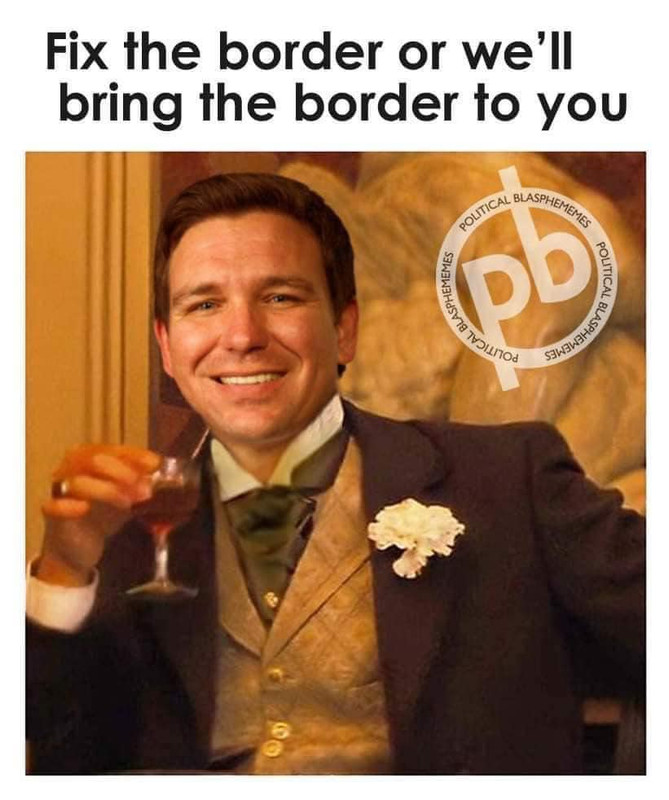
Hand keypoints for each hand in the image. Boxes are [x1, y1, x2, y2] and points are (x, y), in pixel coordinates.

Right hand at [37, 445, 161, 586]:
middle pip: (94, 459)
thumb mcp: (127, 495)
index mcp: (90, 457)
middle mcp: (72, 467)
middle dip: (123, 472)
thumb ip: (141, 483)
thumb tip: (163, 474)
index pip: (112, 449)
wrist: (80, 546)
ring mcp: (60, 489)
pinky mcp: (51, 513)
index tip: (154, 464)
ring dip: (107, 490)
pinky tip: (84, 508)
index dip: (134, 455)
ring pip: (78, 481)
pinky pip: (54, 505)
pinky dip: (69, 505)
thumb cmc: (104, 513)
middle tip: (144, 489)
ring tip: (128, 503)